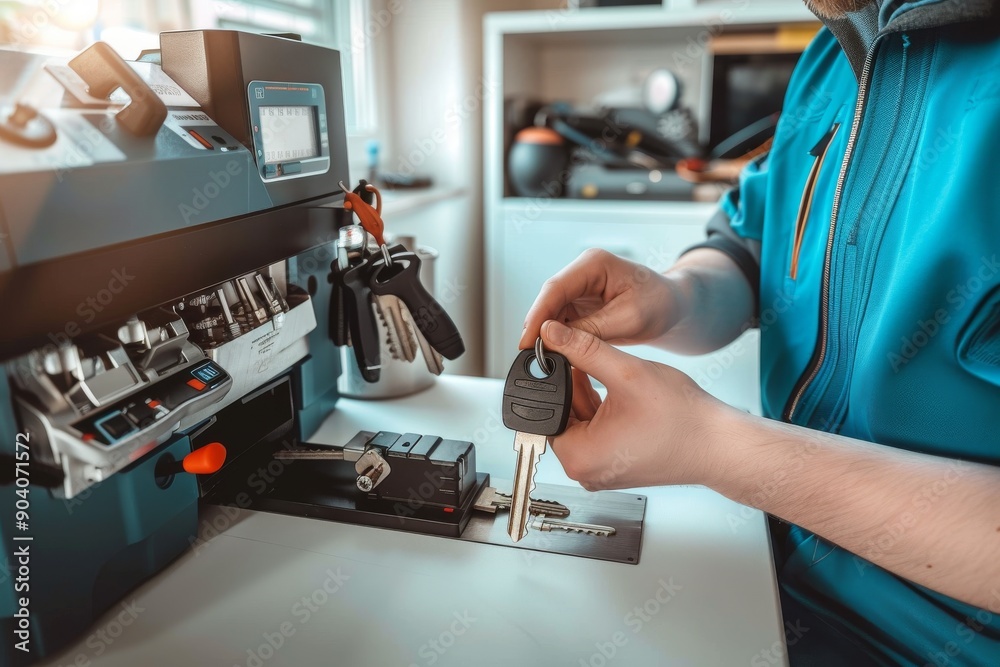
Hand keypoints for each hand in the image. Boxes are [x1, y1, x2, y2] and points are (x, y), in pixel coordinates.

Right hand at [519, 249, 683, 351]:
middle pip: (549, 300)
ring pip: (552, 312)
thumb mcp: (628, 319)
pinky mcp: (581, 304)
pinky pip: (562, 321)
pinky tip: (555, 354)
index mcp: (594, 264)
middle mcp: (582, 272)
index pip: (555, 288)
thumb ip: (590, 329)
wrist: (674, 307)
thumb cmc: (660, 303)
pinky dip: (558, 338)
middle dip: (538, 328)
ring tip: (542, 359)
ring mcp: (580, 288)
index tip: (527, 340)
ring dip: (546, 335)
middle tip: (529, 356)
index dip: (538, 315)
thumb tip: (554, 340)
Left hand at [539, 319, 730, 491]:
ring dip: (592, 395)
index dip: (556, 378)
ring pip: (581, 421)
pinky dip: (605, 410)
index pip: (547, 410)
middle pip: (563, 415)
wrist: (719, 445)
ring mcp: (601, 471)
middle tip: (595, 363)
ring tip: (619, 379)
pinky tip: (625, 395)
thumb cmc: (682, 421)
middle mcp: (585, 471)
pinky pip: (598, 432)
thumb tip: (551, 334)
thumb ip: (583, 349)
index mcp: (578, 457)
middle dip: (575, 386)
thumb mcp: (625, 373)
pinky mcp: (616, 466)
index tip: (565, 356)